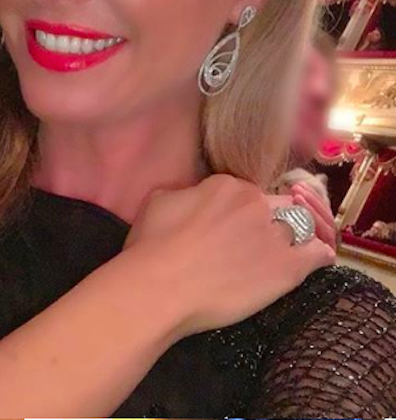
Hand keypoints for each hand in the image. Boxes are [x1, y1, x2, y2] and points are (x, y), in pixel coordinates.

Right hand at [124, 175, 334, 338]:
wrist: (161, 287)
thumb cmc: (152, 245)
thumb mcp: (159, 200)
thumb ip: (186, 194)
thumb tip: (193, 198)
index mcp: (227, 185)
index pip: (246, 192)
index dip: (239, 211)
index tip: (228, 228)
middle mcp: (257, 203)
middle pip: (278, 205)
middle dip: (269, 220)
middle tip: (252, 245)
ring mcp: (276, 234)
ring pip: (301, 226)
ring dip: (293, 237)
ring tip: (278, 256)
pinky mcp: (289, 268)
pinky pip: (319, 253)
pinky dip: (317, 254)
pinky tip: (309, 261)